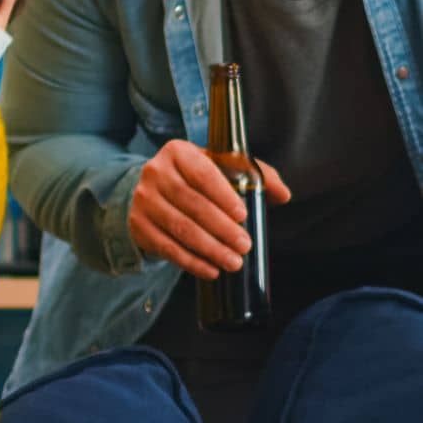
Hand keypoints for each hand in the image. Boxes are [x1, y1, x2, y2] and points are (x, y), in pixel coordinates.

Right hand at [128, 138, 290, 279]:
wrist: (150, 192)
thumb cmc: (194, 179)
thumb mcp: (218, 168)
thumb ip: (254, 175)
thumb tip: (284, 194)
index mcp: (178, 152)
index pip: (202, 173)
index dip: (223, 195)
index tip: (243, 215)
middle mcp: (156, 172)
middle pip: (192, 203)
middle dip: (221, 228)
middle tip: (245, 245)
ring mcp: (144, 200)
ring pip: (180, 228)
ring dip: (209, 248)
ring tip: (233, 262)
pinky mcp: (138, 226)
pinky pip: (167, 247)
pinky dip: (191, 262)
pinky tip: (211, 270)